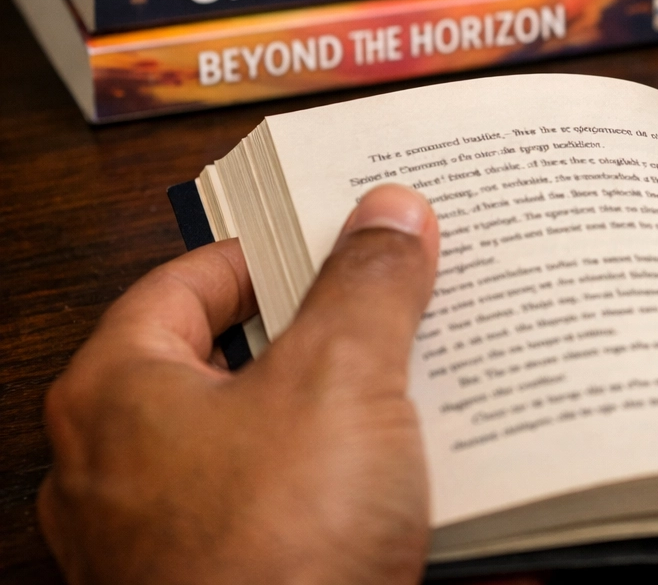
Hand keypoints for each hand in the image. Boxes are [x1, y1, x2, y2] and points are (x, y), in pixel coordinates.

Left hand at [39, 184, 439, 584]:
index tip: (344, 236)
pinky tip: (425, 473)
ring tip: (428, 380)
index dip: (274, 250)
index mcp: (118, 396)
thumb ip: (367, 287)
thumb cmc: (271, 555)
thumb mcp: (341, 381)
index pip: (188, 281)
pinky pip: (298, 514)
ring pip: (272, 444)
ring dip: (350, 413)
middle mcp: (125, 469)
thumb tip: (389, 216)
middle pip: (235, 362)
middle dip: (327, 332)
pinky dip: (355, 488)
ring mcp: (171, 542)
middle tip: (397, 300)